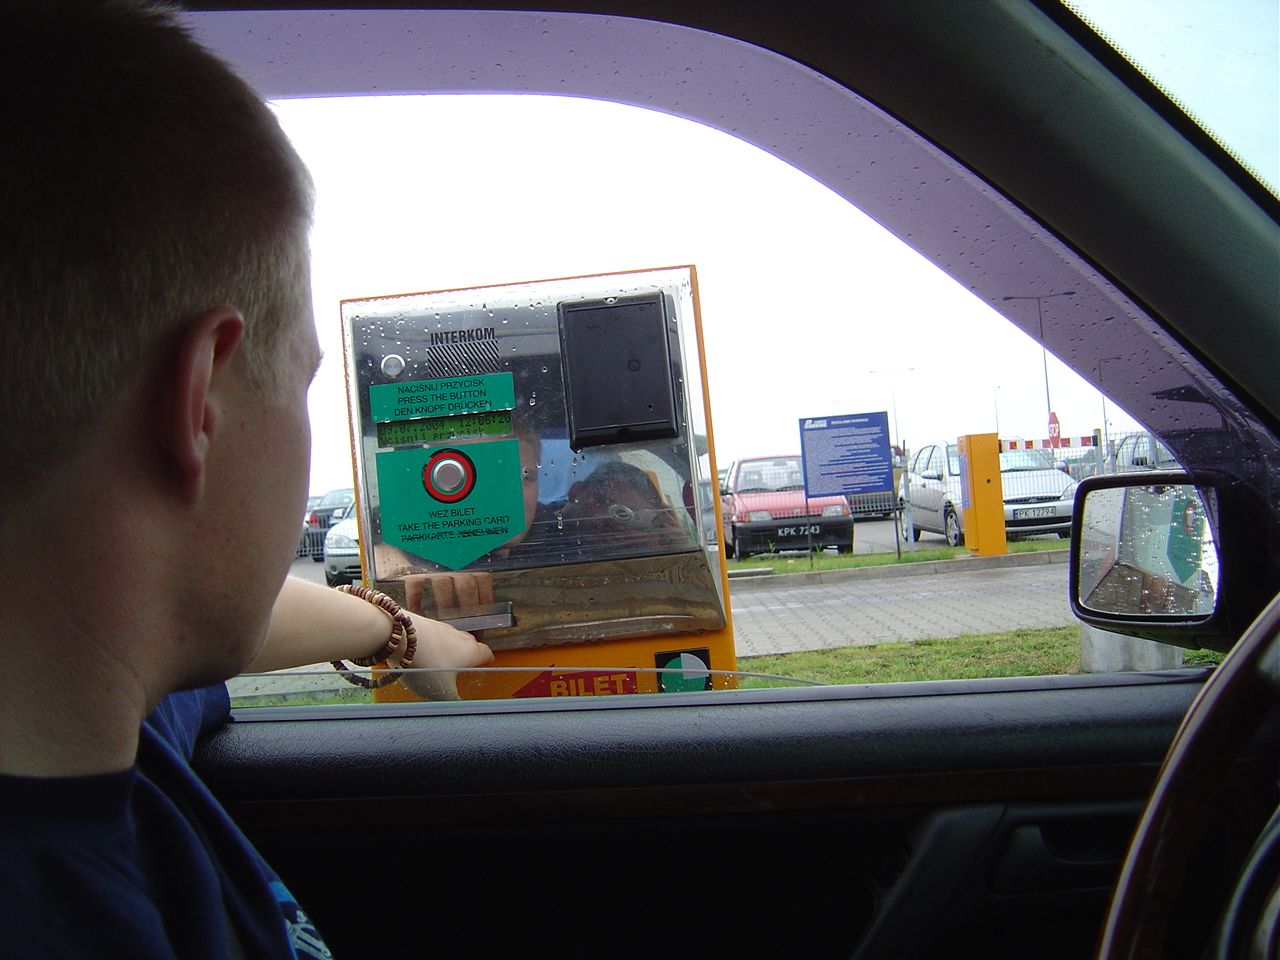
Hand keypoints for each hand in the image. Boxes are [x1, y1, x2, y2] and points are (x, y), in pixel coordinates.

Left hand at [399, 573, 495, 700]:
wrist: (398, 637)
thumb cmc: (426, 665)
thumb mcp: (442, 693)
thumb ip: (455, 701)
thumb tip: (461, 707)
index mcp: (471, 652)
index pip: (487, 654)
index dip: (486, 661)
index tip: (484, 666)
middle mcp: (460, 637)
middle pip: (470, 645)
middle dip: (467, 655)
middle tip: (460, 668)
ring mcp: (442, 627)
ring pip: (451, 639)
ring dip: (447, 649)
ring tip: (437, 664)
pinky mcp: (425, 623)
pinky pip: (433, 636)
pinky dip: (431, 644)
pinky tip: (420, 655)